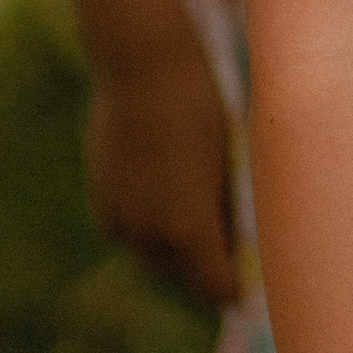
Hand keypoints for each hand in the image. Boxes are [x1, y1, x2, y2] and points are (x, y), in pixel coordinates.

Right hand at [85, 31, 241, 305]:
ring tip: (204, 227)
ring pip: (153, 254)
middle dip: (205, 268)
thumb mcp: (227, 164)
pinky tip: (170, 200)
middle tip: (232, 257)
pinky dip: (151, 227)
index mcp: (188, 230)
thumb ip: (226, 213)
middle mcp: (148, 235)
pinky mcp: (100, 199)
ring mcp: (118, 219)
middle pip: (183, 273)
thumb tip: (235, 245)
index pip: (216, 286)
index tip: (251, 285)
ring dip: (176, 250)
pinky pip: (131, 231)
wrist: (141, 65)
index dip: (236, 287)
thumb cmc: (201, 107)